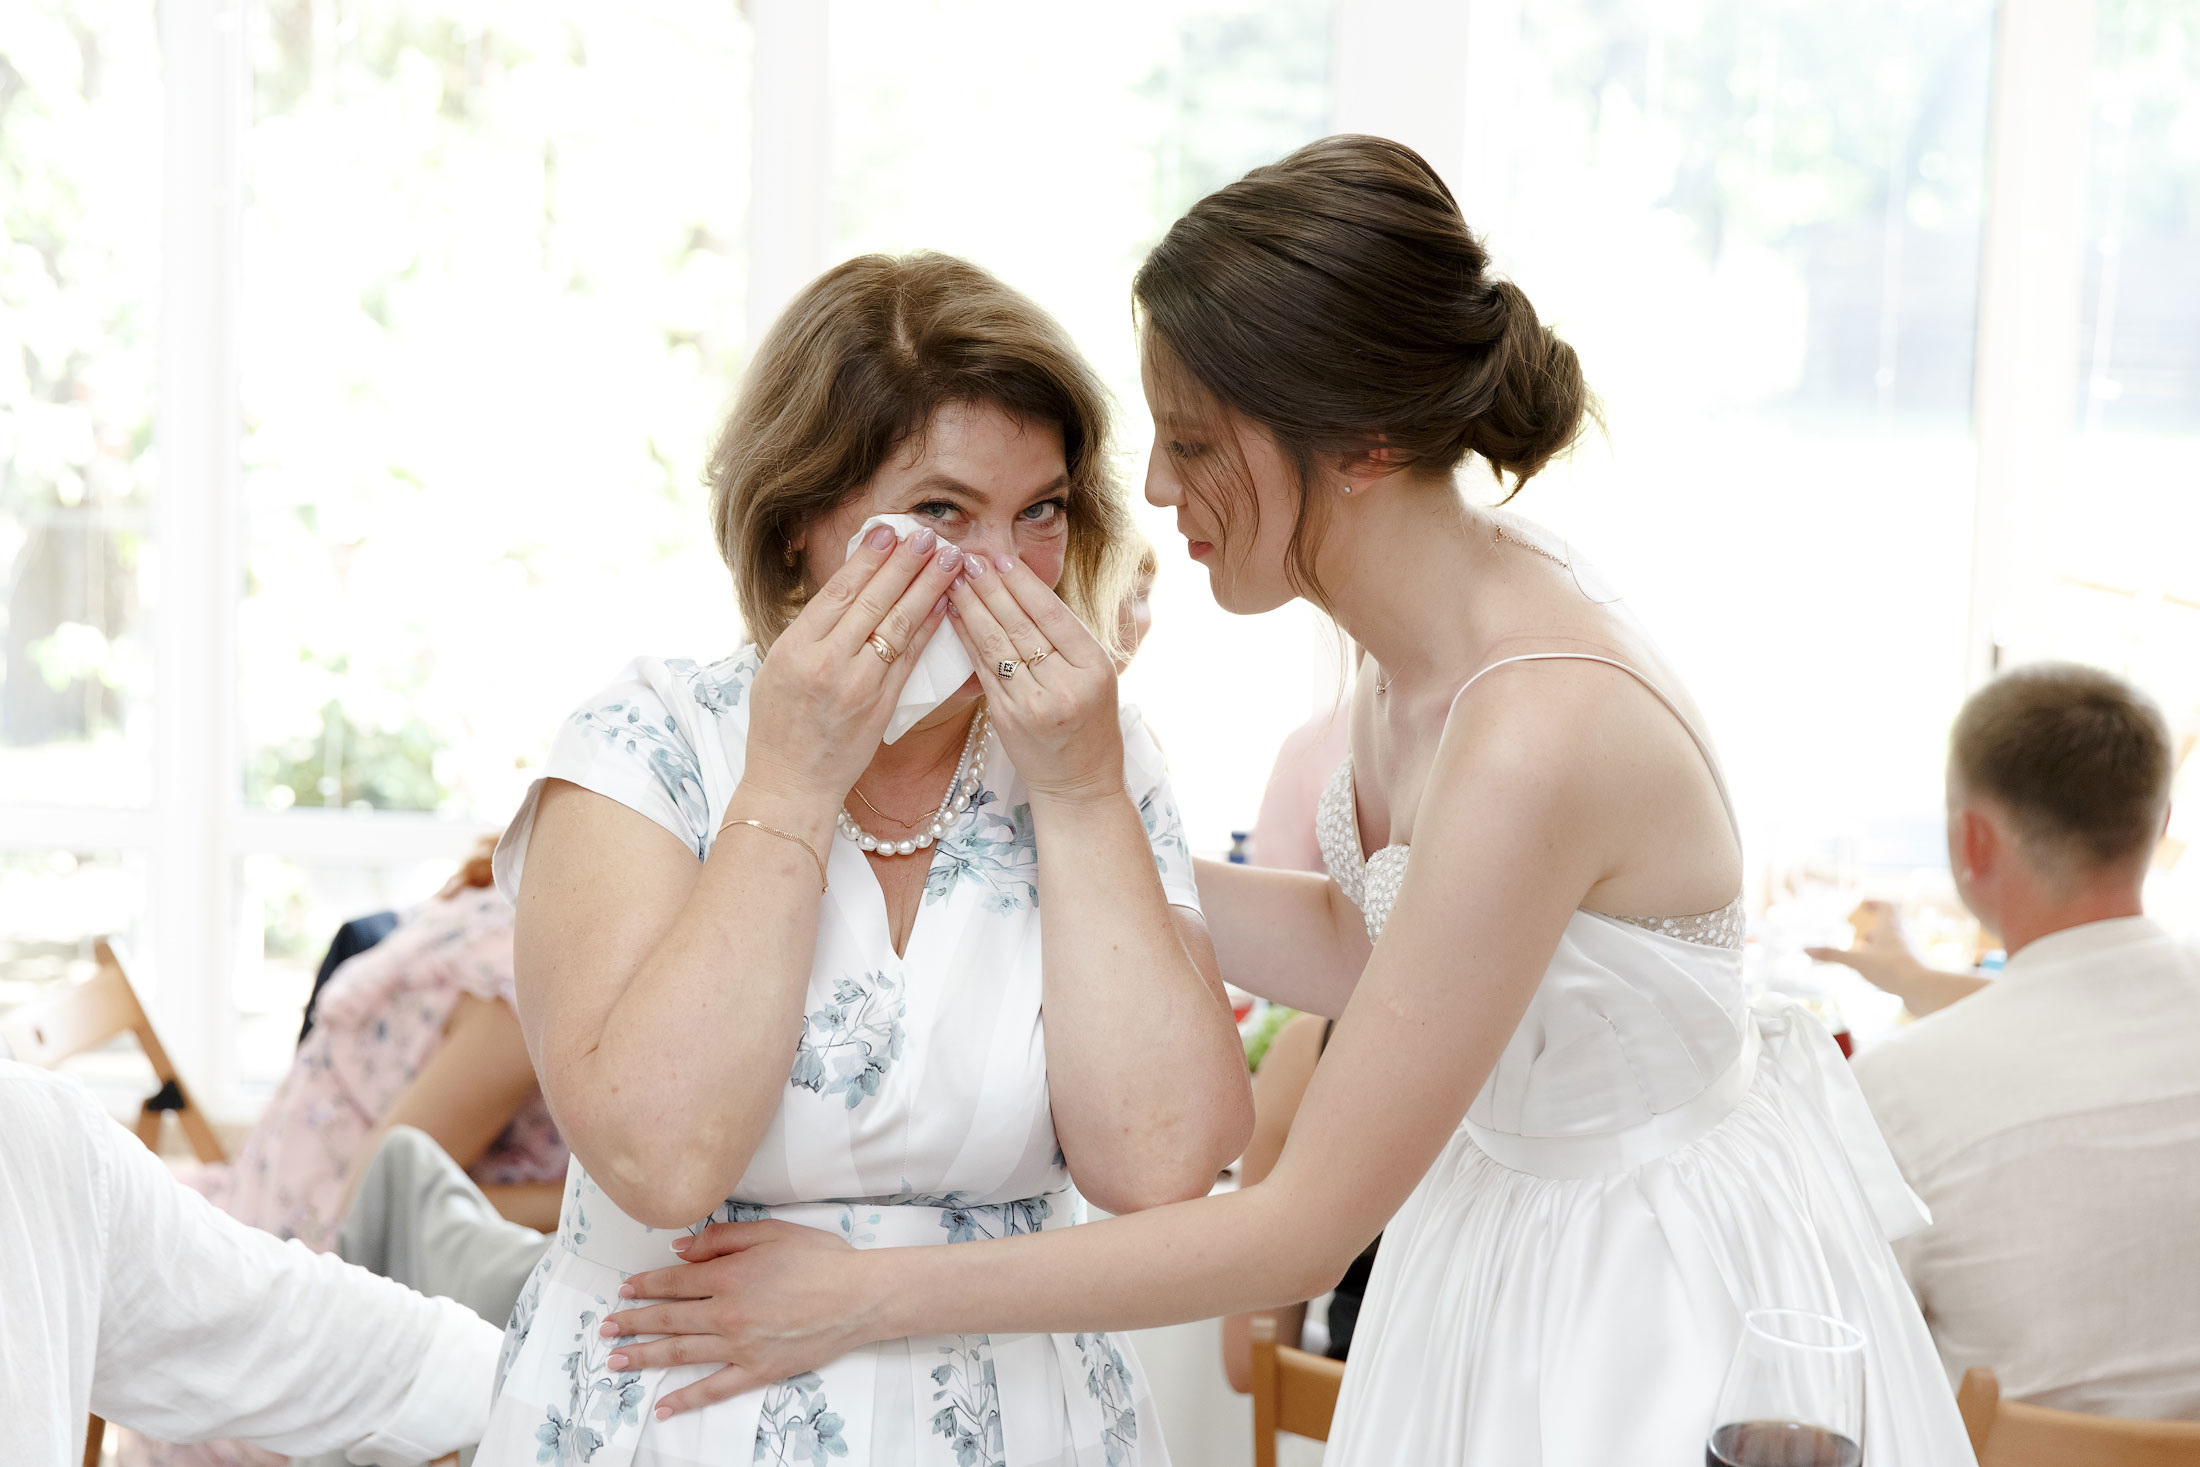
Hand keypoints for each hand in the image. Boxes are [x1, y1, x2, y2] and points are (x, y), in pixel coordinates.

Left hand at [597, 1221, 882, 1418]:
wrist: (860, 1297)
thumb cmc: (821, 1259)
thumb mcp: (771, 1232)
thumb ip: (722, 1238)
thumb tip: (681, 1250)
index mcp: (729, 1276)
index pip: (674, 1282)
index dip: (645, 1285)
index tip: (624, 1289)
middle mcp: (727, 1314)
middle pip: (669, 1318)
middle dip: (633, 1323)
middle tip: (606, 1329)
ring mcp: (740, 1346)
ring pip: (681, 1353)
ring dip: (645, 1356)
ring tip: (617, 1360)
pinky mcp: (758, 1371)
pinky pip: (714, 1389)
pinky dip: (686, 1399)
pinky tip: (664, 1406)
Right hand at [742, 526, 963, 808]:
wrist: (790, 784)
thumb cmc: (778, 728)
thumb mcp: (775, 671)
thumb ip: (808, 634)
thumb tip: (844, 592)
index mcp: (793, 649)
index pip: (837, 593)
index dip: (867, 560)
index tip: (888, 532)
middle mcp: (825, 663)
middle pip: (872, 602)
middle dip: (905, 564)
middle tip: (929, 534)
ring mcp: (856, 686)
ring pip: (897, 626)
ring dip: (926, 588)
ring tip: (948, 558)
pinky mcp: (880, 707)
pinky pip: (909, 659)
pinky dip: (927, 629)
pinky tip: (944, 604)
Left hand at [948, 553, 1122, 803]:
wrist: (1079, 784)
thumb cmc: (1089, 725)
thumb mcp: (1097, 677)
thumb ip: (1067, 638)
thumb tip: (1025, 588)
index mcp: (1094, 667)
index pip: (1052, 615)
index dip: (1023, 584)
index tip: (1000, 558)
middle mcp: (1065, 685)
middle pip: (1020, 625)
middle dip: (989, 587)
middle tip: (967, 556)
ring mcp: (1033, 703)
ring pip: (996, 644)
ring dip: (971, 606)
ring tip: (953, 577)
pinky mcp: (1007, 718)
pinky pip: (983, 668)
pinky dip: (965, 638)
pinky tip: (952, 614)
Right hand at [1805, 899, 1927, 996]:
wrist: (1922, 991)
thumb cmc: (1893, 969)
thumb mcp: (1857, 961)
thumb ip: (1832, 955)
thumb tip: (1806, 949)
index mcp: (1891, 927)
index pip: (1887, 905)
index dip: (1875, 902)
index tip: (1863, 903)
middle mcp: (1901, 936)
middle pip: (1891, 922)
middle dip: (1874, 923)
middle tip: (1860, 927)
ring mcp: (1907, 953)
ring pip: (1893, 941)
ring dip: (1879, 941)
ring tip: (1864, 946)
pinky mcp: (1909, 969)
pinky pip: (1895, 958)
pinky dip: (1883, 958)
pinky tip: (1874, 968)